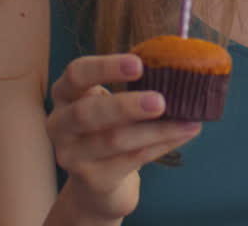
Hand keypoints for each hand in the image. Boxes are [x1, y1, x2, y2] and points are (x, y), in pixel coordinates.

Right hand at [46, 54, 201, 220]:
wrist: (96, 183)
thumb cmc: (109, 127)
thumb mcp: (112, 103)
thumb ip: (136, 86)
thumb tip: (180, 69)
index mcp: (65, 94)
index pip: (76, 74)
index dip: (105, 68)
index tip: (139, 64)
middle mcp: (59, 124)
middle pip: (86, 113)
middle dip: (125, 106)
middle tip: (160, 101)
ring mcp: (71, 155)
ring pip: (114, 140)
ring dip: (156, 130)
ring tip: (188, 122)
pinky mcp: (92, 179)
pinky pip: (131, 160)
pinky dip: (161, 145)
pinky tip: (182, 134)